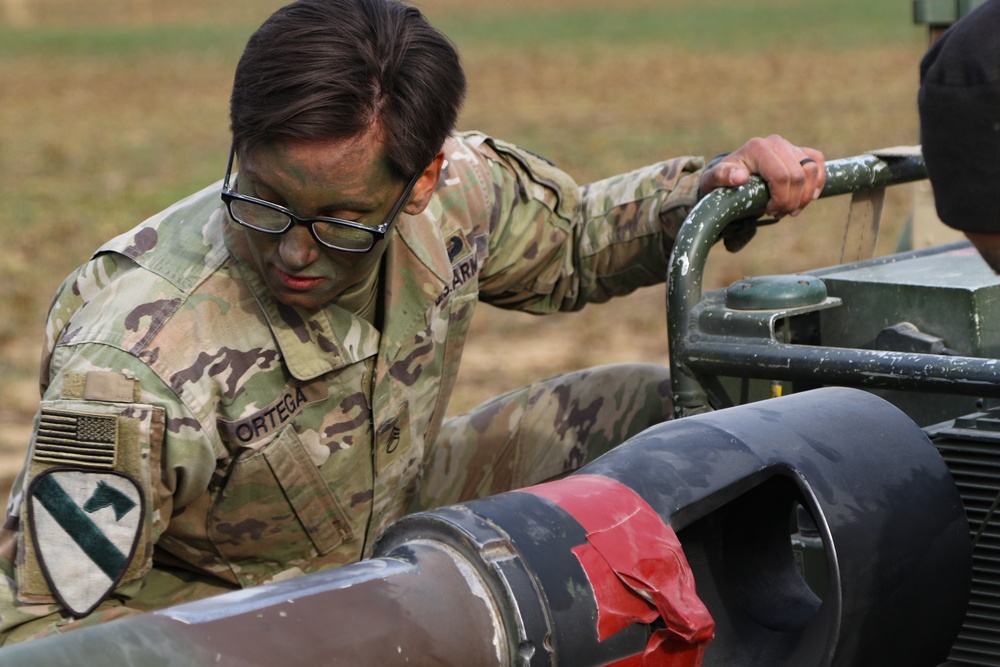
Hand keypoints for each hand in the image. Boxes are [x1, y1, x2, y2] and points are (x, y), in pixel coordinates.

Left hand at [700, 135, 824, 218]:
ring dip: (806, 196)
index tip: (770, 211)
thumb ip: (723, 176)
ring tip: (791, 210)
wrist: (731, 174)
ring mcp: (789, 146)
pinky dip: (818, 182)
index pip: (781, 176)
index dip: (781, 198)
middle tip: (780, 214)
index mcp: (758, 148)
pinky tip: (809, 198)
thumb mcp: (715, 180)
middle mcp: (776, 143)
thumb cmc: (723, 179)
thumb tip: (740, 177)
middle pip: (799, 176)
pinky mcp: (799, 151)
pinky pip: (818, 162)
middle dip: (792, 201)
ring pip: (812, 171)